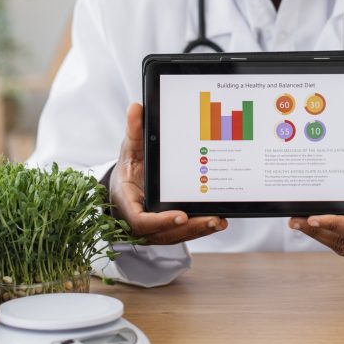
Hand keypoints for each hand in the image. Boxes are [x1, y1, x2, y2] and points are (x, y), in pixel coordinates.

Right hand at [110, 103, 226, 244]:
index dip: (160, 221)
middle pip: (164, 233)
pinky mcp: (168, 227)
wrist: (125, 184)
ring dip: (198, 230)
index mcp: (128, 203)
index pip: (141, 221)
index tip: (180, 215)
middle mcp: (141, 221)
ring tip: (218, 220)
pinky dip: (200, 227)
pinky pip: (183, 231)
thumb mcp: (129, 149)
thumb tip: (136, 107)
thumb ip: (134, 132)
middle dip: (189, 228)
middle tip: (211, 219)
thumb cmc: (128, 167)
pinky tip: (218, 220)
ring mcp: (155, 227)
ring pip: (176, 236)